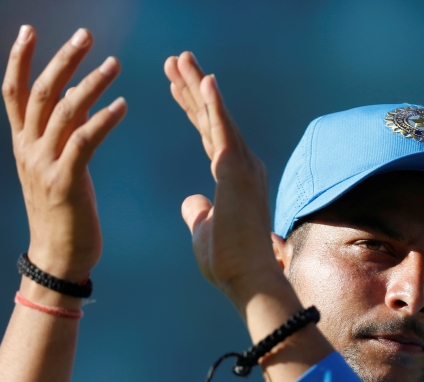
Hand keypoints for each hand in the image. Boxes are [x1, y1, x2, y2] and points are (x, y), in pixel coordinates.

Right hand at [3, 25, 126, 281]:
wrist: (58, 259)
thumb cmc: (63, 214)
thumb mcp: (57, 167)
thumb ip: (62, 134)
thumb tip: (77, 99)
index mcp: (22, 144)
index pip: (14, 91)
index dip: (19, 58)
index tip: (28, 29)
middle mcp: (28, 150)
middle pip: (40, 92)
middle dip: (62, 60)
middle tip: (86, 35)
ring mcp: (44, 166)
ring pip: (63, 112)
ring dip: (90, 84)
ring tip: (115, 64)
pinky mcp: (65, 183)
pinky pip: (83, 142)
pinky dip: (103, 120)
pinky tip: (123, 106)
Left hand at [164, 52, 281, 307]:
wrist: (247, 280)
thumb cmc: (229, 262)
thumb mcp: (205, 231)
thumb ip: (199, 212)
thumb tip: (192, 201)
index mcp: (233, 178)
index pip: (210, 134)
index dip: (193, 108)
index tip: (176, 86)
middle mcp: (243, 166)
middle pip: (212, 118)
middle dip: (193, 87)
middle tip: (176, 59)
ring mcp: (243, 167)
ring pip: (216, 117)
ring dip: (198, 85)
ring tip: (180, 59)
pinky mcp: (237, 172)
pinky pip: (223, 131)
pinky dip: (214, 104)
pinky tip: (204, 80)